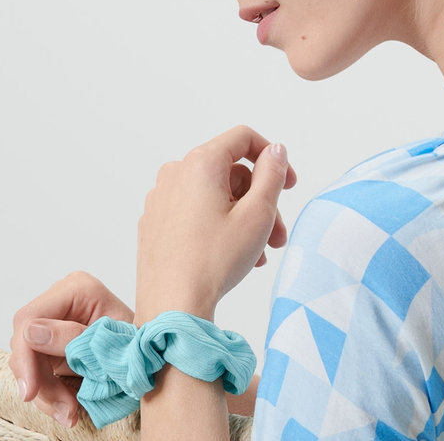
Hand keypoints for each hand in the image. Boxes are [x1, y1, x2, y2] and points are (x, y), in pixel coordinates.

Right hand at [9, 271, 133, 427]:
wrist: (156, 354)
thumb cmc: (144, 344)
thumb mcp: (113, 344)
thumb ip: (73, 338)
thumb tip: (30, 333)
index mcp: (78, 289)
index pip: (30, 318)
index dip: (25, 356)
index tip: (31, 391)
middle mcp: (63, 300)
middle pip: (25, 343)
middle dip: (40, 381)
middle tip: (64, 409)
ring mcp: (57, 321)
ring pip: (29, 361)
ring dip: (46, 392)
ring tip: (70, 412)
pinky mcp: (56, 342)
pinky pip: (39, 370)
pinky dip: (50, 393)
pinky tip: (68, 407)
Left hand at [136, 125, 294, 324]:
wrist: (172, 306)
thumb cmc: (214, 260)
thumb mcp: (258, 213)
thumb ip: (272, 173)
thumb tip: (275, 151)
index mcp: (200, 163)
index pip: (243, 138)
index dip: (272, 156)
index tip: (288, 183)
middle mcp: (176, 173)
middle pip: (231, 172)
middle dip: (260, 199)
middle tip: (277, 233)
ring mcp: (161, 198)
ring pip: (215, 195)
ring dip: (243, 217)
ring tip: (259, 252)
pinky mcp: (155, 222)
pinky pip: (195, 211)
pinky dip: (218, 224)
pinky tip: (233, 254)